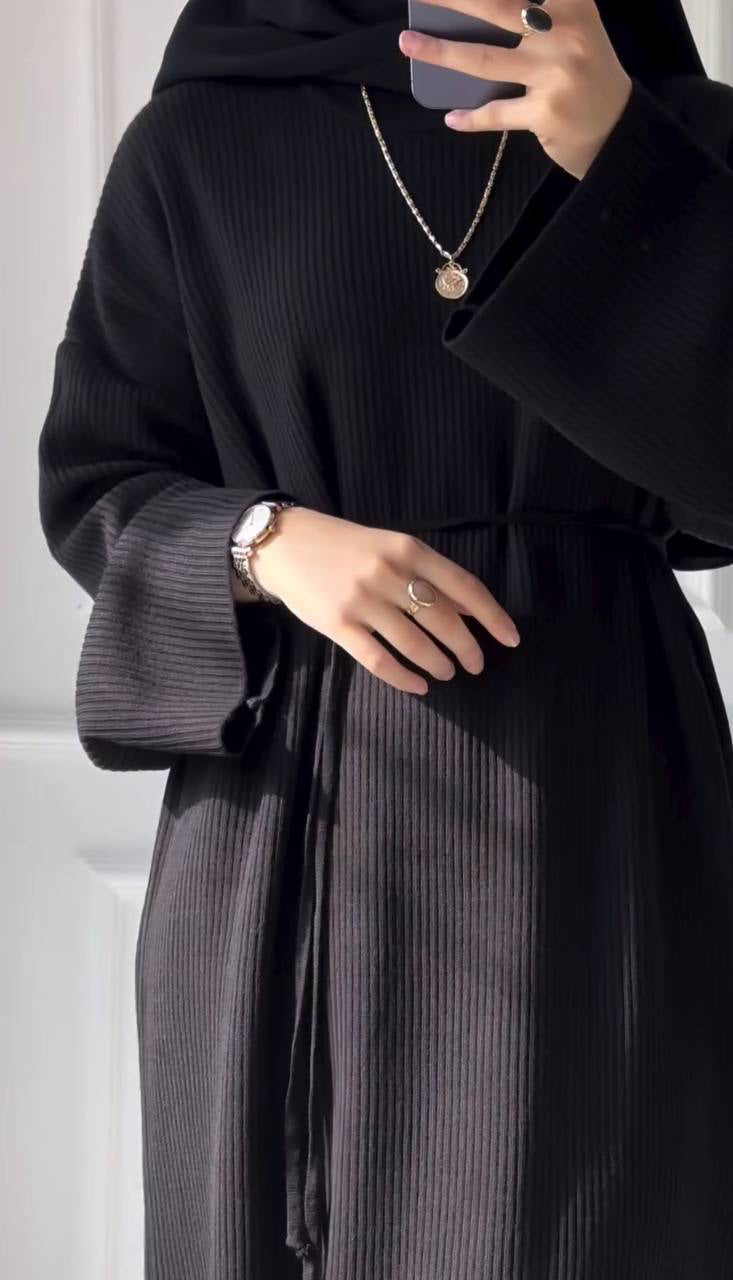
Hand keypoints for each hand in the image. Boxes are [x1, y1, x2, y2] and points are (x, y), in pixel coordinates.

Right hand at [253, 505, 520, 694]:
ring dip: (438, 664)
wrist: (285, 544)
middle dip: (468, 648)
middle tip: (476, 665)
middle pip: (444, 621)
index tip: (511, 639)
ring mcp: (362, 600)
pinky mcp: (338, 625)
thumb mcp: (389, 546)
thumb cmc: (344, 546)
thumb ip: (425, 573)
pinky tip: (417, 686)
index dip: (493, 617)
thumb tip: (467, 611)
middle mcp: (389, 573)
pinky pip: (380, 660)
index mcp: (408, 548)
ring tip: (446, 672)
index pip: (465, 587)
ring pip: (415, 644)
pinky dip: (404, 679)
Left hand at [398, 0, 632, 179]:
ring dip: (441, 51)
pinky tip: (451, 117)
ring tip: (408, 43)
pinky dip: (471, 117)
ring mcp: (554, 74)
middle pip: (496, 7)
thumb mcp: (575, 29)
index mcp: (574, 3)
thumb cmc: (587, 76)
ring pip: (485, 59)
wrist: (619, 132)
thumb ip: (538, 13)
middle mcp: (565, 33)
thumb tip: (475, 9)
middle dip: (452, 0)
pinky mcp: (544, 113)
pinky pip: (496, 113)